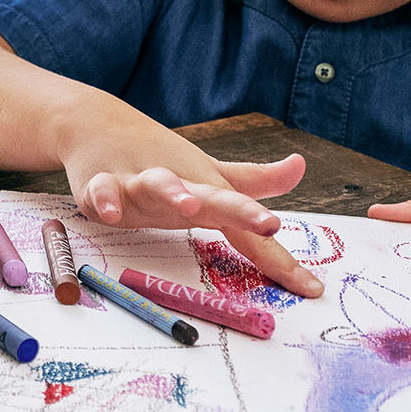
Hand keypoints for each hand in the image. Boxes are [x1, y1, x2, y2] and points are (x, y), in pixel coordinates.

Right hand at [61, 100, 317, 295]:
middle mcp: (179, 186)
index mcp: (206, 190)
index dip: (281, 258)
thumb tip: (300, 166)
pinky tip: (111, 212)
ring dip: (174, 193)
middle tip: (267, 223)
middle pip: (213, 198)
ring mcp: (139, 183)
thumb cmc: (159, 157)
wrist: (98, 123)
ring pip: (158, 186)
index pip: (250, 226)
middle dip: (240, 210)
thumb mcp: (206, 173)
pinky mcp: (102, 183)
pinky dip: (106, 199)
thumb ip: (252, 181)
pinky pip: (102, 193)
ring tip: (188, 205)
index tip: (312, 288)